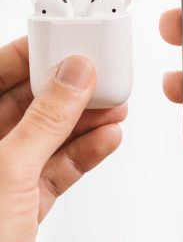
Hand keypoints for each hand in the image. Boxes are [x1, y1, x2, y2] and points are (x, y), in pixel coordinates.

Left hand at [0, 39, 126, 241]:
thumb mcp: (8, 172)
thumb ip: (46, 121)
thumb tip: (75, 75)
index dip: (31, 54)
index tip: (65, 43)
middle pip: (33, 103)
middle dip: (71, 89)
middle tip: (99, 76)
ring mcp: (8, 174)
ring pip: (53, 134)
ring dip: (88, 120)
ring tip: (114, 107)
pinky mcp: (29, 197)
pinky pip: (62, 164)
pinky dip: (88, 152)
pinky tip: (107, 138)